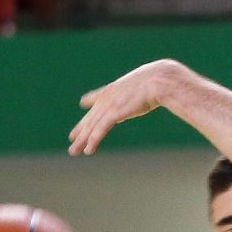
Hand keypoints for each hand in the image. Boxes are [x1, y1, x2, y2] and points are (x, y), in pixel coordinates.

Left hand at [68, 59, 185, 155]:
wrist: (159, 80)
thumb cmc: (159, 82)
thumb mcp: (147, 84)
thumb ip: (144, 90)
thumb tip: (155, 90)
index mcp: (115, 88)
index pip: (99, 96)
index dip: (90, 101)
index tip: (83, 103)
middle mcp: (108, 97)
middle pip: (91, 117)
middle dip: (80, 130)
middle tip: (72, 138)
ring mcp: (109, 105)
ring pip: (91, 126)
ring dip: (82, 141)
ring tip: (73, 151)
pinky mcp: (114, 113)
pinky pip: (100, 130)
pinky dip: (93, 141)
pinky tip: (87, 150)